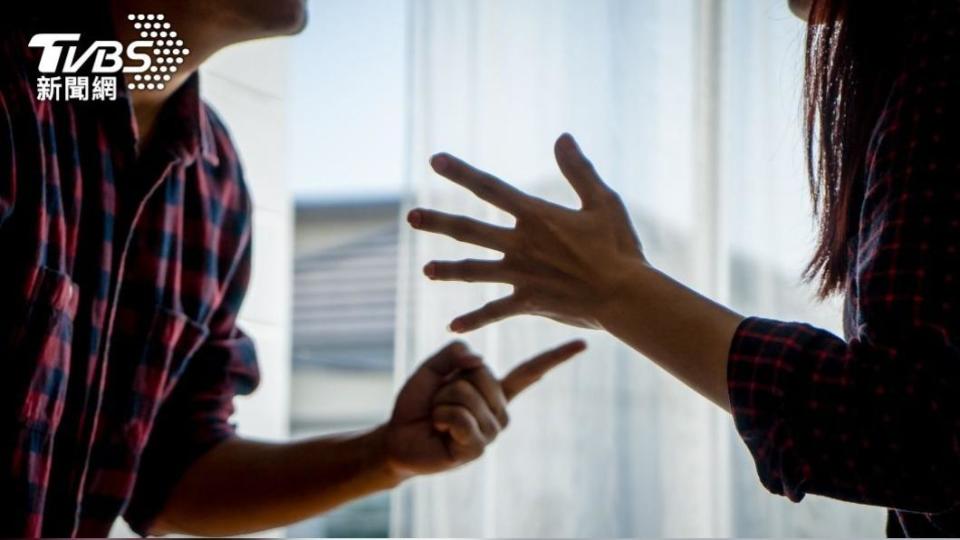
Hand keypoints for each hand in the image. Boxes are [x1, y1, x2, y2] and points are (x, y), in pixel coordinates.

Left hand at [383, 339, 585, 477]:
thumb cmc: (418, 404)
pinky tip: (439, 429)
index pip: (531, 371)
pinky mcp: (478, 449)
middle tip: (440, 401)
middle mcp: (500, 411)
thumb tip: (478, 357)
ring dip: (442, 401)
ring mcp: (491, 432)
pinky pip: (459, 417)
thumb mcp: (434, 368)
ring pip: (466, 394)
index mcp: (495, 390)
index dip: (557, 357)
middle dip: (450, 381)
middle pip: (481, 373)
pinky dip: (441, 416)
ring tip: (438, 416)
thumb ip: (454, 353)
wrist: (398, 438)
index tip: (584, 343)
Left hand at [408, 133, 646, 331]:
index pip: (490, 188)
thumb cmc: (619, 247)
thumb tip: (562, 137)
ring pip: (474, 271)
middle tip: (411, 217)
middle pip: (469, 230)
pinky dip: (475, 318)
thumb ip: (578, 170)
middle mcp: (521, 244)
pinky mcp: (529, 302)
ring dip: (448, 271)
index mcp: (536, 216)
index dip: (461, 173)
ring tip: (425, 270)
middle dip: (439, 222)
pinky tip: (453, 326)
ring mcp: (521, 275)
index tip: (435, 160)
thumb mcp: (603, 201)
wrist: (625, 295)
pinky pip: (495, 311)